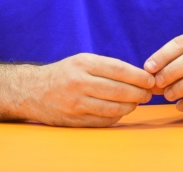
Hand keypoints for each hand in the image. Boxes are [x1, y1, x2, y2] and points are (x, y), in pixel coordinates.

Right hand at [27, 53, 153, 126]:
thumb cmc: (64, 73)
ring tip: (136, 102)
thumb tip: (139, 76)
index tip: (151, 80)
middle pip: (119, 91)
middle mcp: (79, 83)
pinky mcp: (74, 120)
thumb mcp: (82, 61)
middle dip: (139, 93)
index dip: (139, 77)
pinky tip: (121, 111)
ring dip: (130, 107)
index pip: (119, 70)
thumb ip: (108, 67)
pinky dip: (117, 117)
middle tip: (148, 94)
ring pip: (114, 108)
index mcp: (83, 64)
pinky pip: (104, 121)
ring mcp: (76, 103)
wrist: (32, 91)